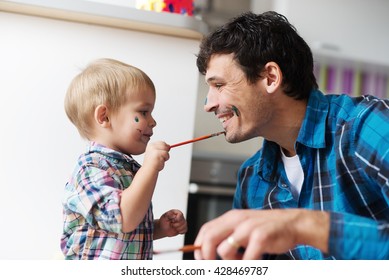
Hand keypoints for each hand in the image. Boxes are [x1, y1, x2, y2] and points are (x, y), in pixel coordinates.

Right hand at [142, 141, 169, 170]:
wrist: (149, 170)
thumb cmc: (152, 163)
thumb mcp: (156, 154)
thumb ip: (161, 149)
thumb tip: (169, 146)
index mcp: (151, 145)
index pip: (161, 142)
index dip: (164, 148)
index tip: (162, 153)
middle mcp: (152, 146)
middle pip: (165, 145)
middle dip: (165, 151)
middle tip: (161, 157)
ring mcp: (155, 150)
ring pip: (166, 151)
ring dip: (165, 156)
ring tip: (159, 160)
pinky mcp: (158, 154)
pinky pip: (167, 155)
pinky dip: (165, 159)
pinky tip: (160, 162)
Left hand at [157, 209, 187, 236]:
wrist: (163, 229)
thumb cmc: (163, 222)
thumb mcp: (164, 217)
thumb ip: (169, 214)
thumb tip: (174, 216)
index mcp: (176, 213)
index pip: (180, 215)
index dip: (177, 219)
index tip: (172, 221)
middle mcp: (180, 217)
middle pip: (183, 221)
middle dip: (176, 225)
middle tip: (171, 225)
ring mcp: (182, 222)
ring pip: (185, 226)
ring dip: (178, 229)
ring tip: (173, 227)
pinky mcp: (183, 228)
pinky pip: (185, 230)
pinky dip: (181, 232)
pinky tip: (176, 230)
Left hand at [194, 209, 328, 259]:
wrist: (293, 224)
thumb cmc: (267, 229)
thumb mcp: (244, 227)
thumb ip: (228, 235)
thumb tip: (209, 251)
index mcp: (231, 217)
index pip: (206, 230)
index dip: (199, 246)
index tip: (201, 259)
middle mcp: (237, 220)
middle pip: (209, 238)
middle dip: (207, 256)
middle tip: (213, 266)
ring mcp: (248, 227)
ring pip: (225, 250)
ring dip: (230, 262)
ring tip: (243, 260)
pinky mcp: (261, 236)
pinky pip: (246, 258)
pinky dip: (247, 265)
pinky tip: (253, 262)